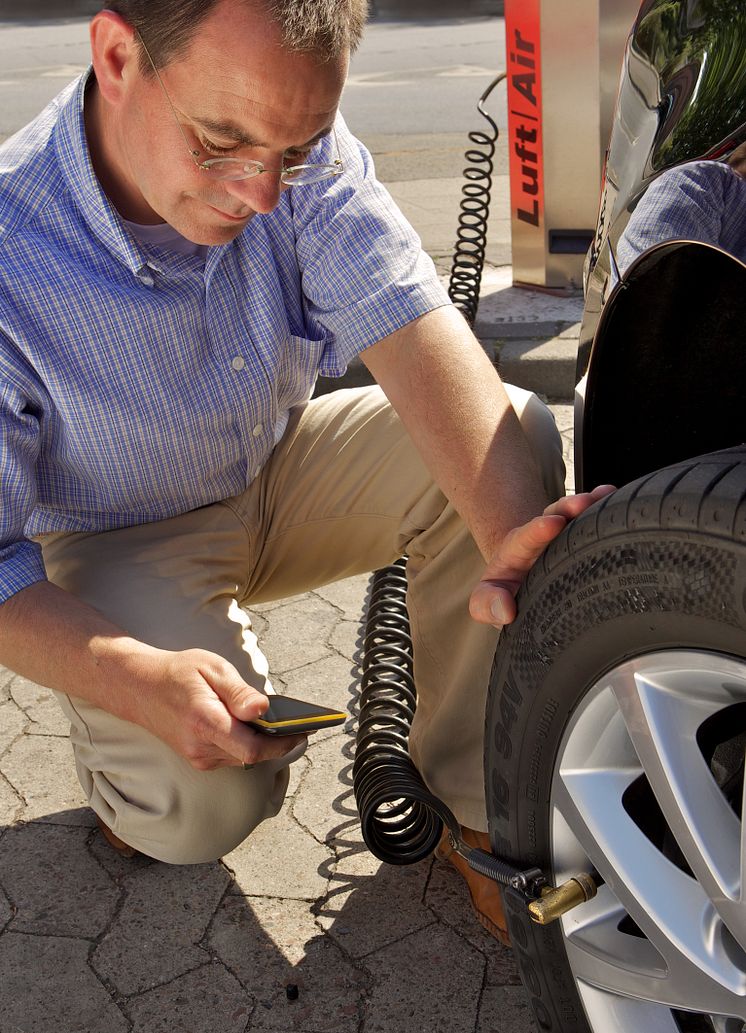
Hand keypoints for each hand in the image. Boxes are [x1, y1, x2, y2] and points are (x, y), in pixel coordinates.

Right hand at [124, 645, 306, 770]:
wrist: (140, 687)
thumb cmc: (178, 672)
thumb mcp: (211, 668)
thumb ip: (239, 692)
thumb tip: (264, 709)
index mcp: (205, 722)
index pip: (252, 748)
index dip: (282, 744)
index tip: (304, 731)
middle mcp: (200, 747)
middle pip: (252, 755)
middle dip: (278, 741)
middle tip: (300, 724)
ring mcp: (197, 757)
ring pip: (243, 758)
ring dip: (263, 743)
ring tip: (283, 723)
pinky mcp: (198, 759)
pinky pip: (232, 756)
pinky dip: (247, 743)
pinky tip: (255, 727)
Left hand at [469, 486, 615, 628]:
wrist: (521, 582)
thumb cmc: (506, 592)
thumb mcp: (487, 599)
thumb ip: (487, 604)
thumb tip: (505, 611)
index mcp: (518, 550)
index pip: (526, 537)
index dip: (538, 530)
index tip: (553, 523)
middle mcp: (542, 536)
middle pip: (554, 515)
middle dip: (568, 507)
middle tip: (584, 503)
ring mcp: (565, 534)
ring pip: (577, 514)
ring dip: (591, 504)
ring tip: (606, 494)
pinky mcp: (581, 537)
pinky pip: (593, 519)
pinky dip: (605, 507)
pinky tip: (617, 496)